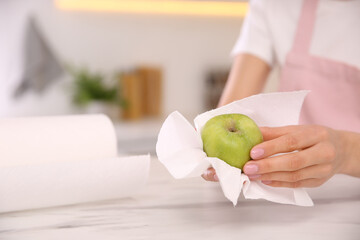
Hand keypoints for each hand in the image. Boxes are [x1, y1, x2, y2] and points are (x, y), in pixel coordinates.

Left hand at [202, 125, 352, 187]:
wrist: (341, 150)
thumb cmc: (315, 138)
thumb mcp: (297, 130)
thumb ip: (274, 133)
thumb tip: (251, 133)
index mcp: (317, 135)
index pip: (292, 141)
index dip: (271, 147)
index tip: (253, 152)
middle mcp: (324, 153)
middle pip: (294, 162)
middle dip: (268, 165)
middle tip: (248, 167)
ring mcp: (323, 170)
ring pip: (295, 176)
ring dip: (270, 176)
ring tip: (252, 175)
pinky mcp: (319, 182)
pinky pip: (296, 185)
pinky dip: (278, 183)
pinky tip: (264, 180)